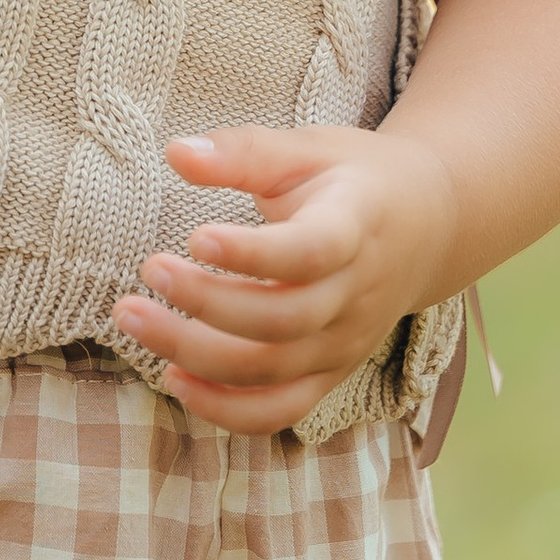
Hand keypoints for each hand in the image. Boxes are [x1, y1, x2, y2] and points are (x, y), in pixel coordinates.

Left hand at [115, 123, 461, 435]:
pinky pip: (280, 410)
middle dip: (205, 304)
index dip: (253, 254)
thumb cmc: (353, 179)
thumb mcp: (307, 149)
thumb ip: (244, 152)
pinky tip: (174, 380)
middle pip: (281, 321)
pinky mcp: (331, 373)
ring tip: (133, 319)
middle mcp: (354, 296)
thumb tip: (176, 152)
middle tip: (148, 271)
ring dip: (196, 355)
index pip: (309, 253)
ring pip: (271, 370)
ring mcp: (345, 343)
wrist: (426, 226)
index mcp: (356, 229)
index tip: (195, 235)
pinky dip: (227, 410)